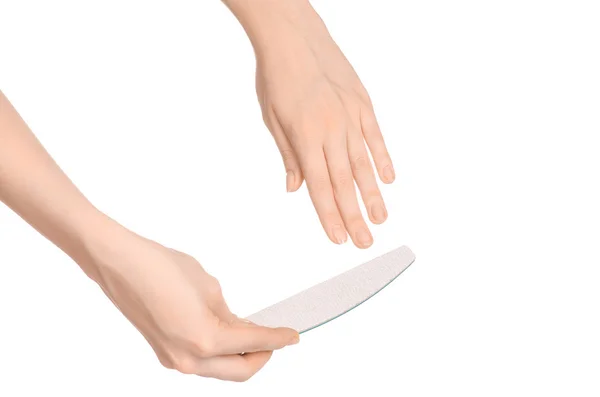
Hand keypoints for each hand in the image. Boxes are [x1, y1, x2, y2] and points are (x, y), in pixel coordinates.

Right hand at [81, 218, 298, 381]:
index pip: (254, 344)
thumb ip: (230, 315)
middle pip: (239, 371)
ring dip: (241, 356)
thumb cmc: (162, 267)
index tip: (294, 336)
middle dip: (263, 356)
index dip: (278, 339)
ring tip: (254, 334)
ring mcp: (173, 360)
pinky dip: (219, 352)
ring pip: (220, 369)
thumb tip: (242, 330)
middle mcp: (189, 360)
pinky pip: (201, 361)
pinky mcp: (163, 353)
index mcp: (205, 341)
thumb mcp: (209, 288)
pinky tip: (227, 334)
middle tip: (278, 340)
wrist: (119, 263)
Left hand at [226, 0, 394, 248]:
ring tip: (381, 219)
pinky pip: (375, 136)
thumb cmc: (276, 77)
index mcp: (305, 136)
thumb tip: (296, 189)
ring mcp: (350, 115)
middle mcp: (331, 130)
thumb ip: (288, 155)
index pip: (319, 186)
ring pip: (363, 163)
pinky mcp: (363, 103)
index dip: (329, 215)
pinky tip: (389, 179)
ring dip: (373, 193)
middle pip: (344, 181)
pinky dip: (382, 158)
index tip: (338, 239)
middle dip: (355, 215)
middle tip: (365, 242)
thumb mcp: (273, 119)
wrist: (293, 36)